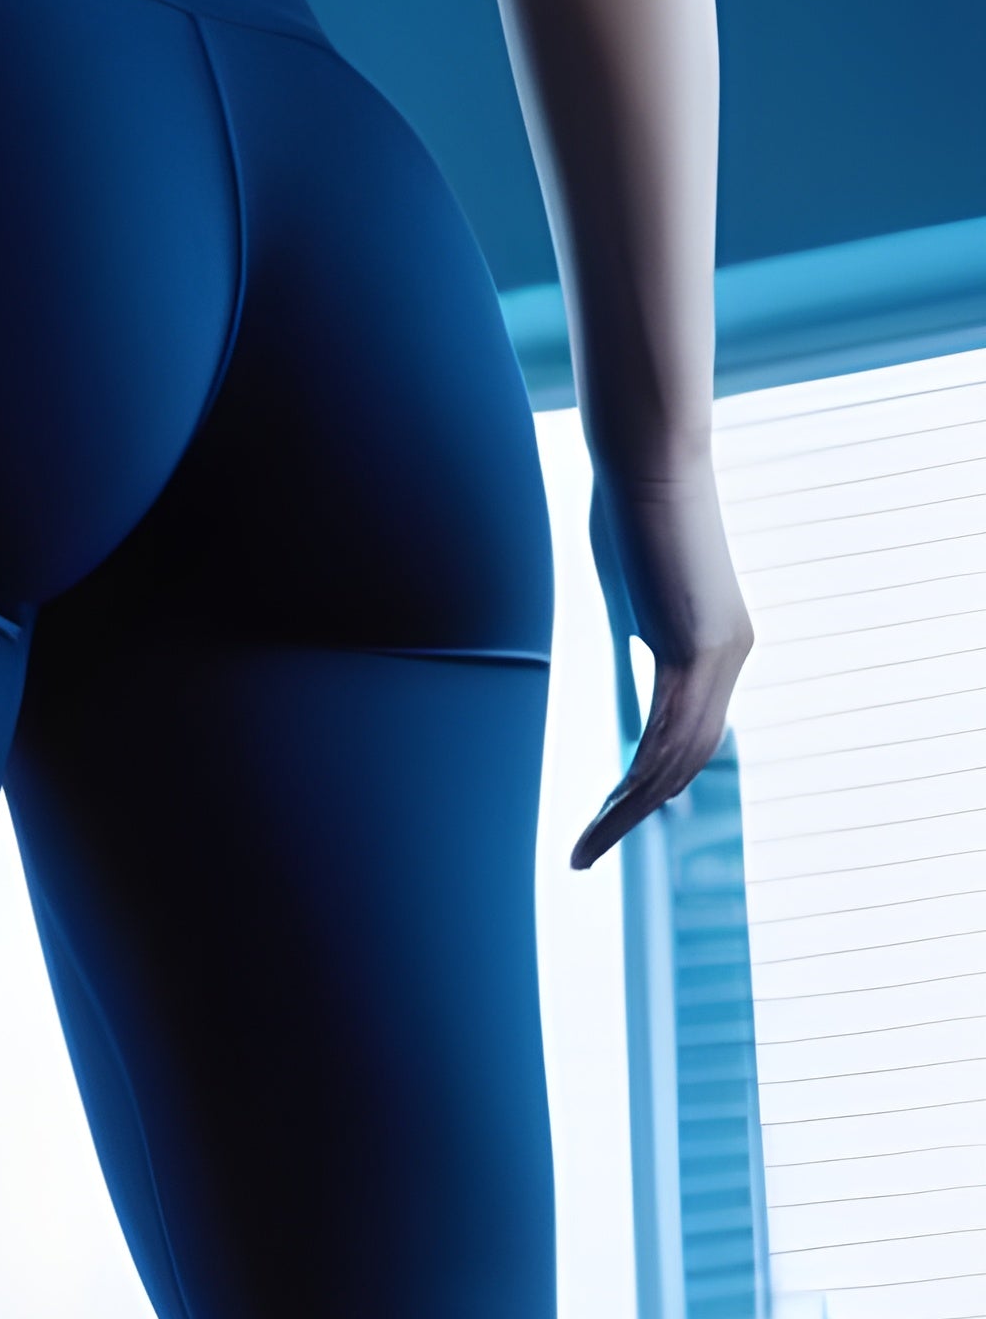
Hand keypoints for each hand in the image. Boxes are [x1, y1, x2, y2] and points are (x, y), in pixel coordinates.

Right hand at [575, 458, 753, 867]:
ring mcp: (719, 652)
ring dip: (628, 814)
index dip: (649, 789)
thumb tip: (624, 663)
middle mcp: (732, 654)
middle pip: (688, 762)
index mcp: (721, 645)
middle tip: (588, 855)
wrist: (651, 463)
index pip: (690, 738)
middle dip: (634, 817)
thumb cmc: (632, 512)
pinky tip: (605, 810)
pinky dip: (633, 780)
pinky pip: (664, 733)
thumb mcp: (634, 593)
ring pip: (677, 760)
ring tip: (585, 850)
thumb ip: (636, 638)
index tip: (608, 821)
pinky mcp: (693, 647)